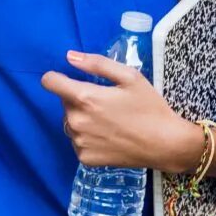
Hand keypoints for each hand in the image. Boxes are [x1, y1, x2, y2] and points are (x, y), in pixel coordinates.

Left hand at [40, 51, 196, 171]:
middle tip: (105, 104)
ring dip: (82, 119)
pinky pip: (78, 142)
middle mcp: (76, 121)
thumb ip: (96, 64)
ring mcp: (79, 142)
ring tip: (108, 122)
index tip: (69, 80)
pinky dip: (88, 138)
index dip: (57, 78)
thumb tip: (69, 56)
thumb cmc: (149, 108)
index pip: (49, 82)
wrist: (165, 144)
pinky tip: (108, 137)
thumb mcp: (129, 77)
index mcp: (84, 98)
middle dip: (78, 100)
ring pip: (70, 123)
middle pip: (64, 103)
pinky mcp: (85, 158)